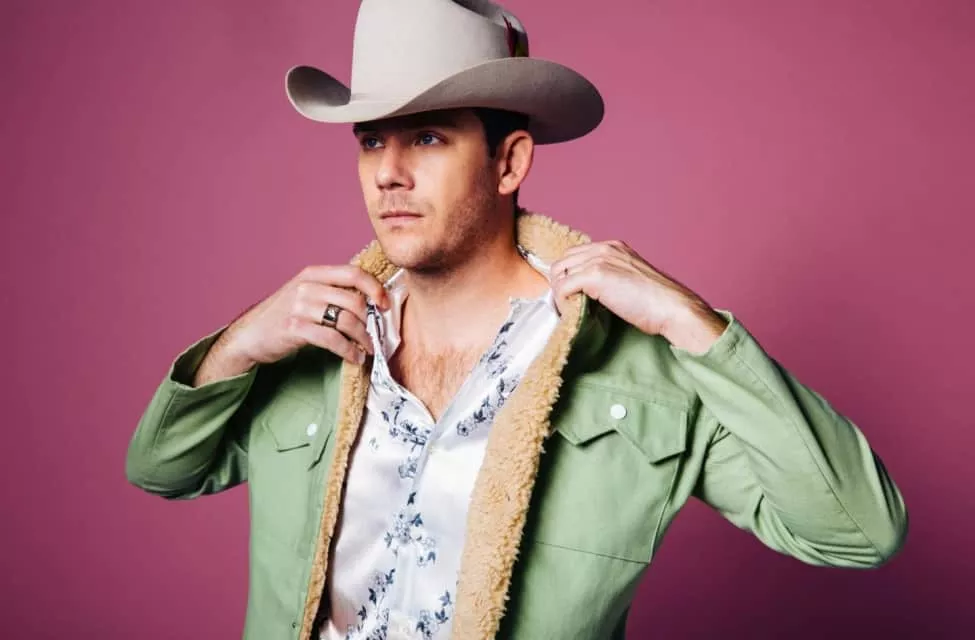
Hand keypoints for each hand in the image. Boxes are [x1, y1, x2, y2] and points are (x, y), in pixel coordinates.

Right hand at [225, 265, 390, 365]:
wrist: (249, 336)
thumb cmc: (283, 316)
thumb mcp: (306, 294)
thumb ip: (332, 291)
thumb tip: (370, 301)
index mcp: (313, 273)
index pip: (353, 273)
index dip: (375, 287)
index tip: (386, 304)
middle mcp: (307, 286)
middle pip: (354, 300)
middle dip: (371, 321)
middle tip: (377, 335)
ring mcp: (299, 307)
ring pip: (346, 321)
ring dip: (363, 339)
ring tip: (369, 349)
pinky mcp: (295, 328)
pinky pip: (332, 340)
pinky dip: (349, 351)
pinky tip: (355, 357)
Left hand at [550, 240, 727, 352]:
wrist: (673, 308)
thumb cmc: (657, 303)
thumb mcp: (629, 280)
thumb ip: (610, 278)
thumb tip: (586, 293)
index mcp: (613, 247)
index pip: (575, 254)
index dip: (568, 275)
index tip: (569, 294)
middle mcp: (604, 248)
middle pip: (562, 261)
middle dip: (559, 283)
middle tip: (564, 304)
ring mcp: (599, 260)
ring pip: (559, 273)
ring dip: (558, 293)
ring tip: (567, 310)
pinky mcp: (596, 275)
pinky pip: (562, 287)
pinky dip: (561, 301)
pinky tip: (570, 312)